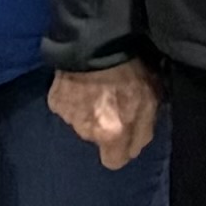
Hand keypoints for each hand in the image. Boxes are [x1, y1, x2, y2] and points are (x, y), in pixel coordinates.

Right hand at [48, 64, 162, 171]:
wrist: (95, 43)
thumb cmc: (129, 71)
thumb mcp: (151, 101)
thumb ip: (143, 131)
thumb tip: (134, 146)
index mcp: (112, 135)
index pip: (114, 162)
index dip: (120, 150)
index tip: (124, 135)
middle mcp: (87, 131)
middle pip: (98, 139)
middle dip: (105, 126)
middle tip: (113, 102)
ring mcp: (68, 116)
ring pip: (82, 122)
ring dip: (89, 111)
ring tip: (97, 89)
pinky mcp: (55, 101)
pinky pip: (67, 106)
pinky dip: (74, 99)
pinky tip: (82, 83)